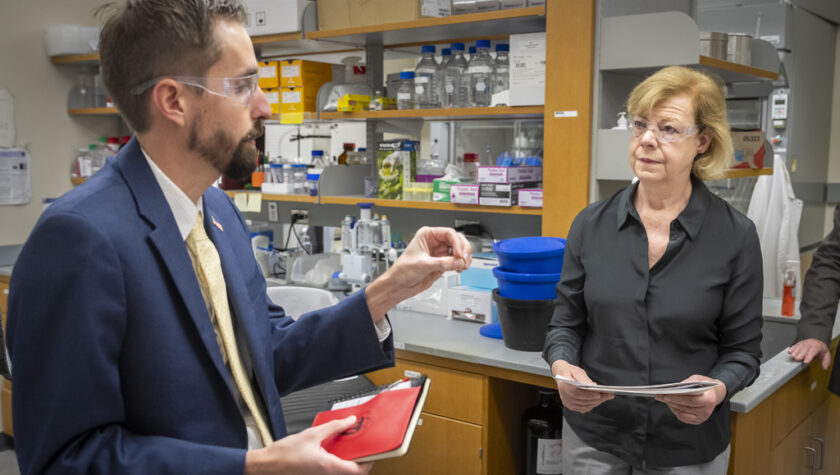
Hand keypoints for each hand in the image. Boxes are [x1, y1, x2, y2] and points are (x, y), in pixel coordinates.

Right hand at [244, 416, 371, 474]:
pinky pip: (332, 470)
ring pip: (341, 471)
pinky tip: (332, 448)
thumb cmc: (284, 454)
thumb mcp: (312, 434)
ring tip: (349, 445)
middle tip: (362, 448)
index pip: (358, 470)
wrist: (267, 465)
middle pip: (351, 472)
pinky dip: (336, 460)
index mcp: (329, 467)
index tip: (373, 453)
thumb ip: (334, 427)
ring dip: (348, 460)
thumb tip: (349, 421)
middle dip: (359, 461)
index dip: (368, 462)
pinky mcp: (315, 474)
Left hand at [366, 227, 471, 318]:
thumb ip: (442, 263)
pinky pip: (456, 261)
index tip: (459, 254)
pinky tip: (459, 269)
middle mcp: (434, 242)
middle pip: (457, 240)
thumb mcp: (423, 264)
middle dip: (463, 250)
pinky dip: (461, 264)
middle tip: (464, 260)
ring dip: (464, 258)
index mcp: (427, 235)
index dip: (457, 243)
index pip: (449, 233)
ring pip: (459, 251)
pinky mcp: (442, 263)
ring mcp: (439, 253)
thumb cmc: (402, 270)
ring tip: (463, 266)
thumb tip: (458, 262)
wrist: (399, 285)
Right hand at [551, 360, 612, 412]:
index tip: (599, 394)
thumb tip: (593, 386)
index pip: (577, 393)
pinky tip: (598, 401)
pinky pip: (582, 408)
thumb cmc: (570, 371)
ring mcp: (567, 402)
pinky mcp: (570, 406)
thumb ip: (584, 379)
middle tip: (609, 395)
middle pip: (583, 401)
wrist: (561, 374)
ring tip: (606, 398)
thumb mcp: (577, 371)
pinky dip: (591, 405)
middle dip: (597, 399)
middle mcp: (565, 396)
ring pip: (584, 406)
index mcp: (564, 386)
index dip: (589, 395)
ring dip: (596, 403)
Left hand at [655, 375, 725, 424]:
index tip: (666, 394)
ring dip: (671, 406)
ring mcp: (702, 417)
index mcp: (709, 399)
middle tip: (660, 396)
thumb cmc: (704, 385)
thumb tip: (675, 387)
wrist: (715, 393)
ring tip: (663, 399)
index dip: (678, 398)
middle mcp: (706, 410)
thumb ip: (688, 383)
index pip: (691, 400)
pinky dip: (675, 411)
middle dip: (671, 401)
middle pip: (686, 407)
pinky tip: (670, 404)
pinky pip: (684, 418)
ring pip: (683, 413)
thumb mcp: (698, 379)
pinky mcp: (698, 421)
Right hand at [788, 338, 830, 369]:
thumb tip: (825, 367)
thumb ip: (826, 362)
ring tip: (792, 357)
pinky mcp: (798, 343)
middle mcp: (809, 344)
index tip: (806, 362)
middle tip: (797, 359)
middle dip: (800, 354)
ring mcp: (803, 343)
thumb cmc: (820, 349)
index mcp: (817, 346)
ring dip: (795, 352)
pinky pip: (794, 345)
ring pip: (798, 347)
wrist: (816, 341)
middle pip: (804, 349)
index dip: (809, 356)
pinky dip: (792, 349)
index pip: (813, 351)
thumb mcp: (826, 355)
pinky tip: (789, 352)